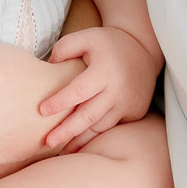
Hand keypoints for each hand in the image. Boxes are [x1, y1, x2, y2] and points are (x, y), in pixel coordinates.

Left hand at [39, 26, 159, 150]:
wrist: (145, 51)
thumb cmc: (108, 44)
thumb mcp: (87, 36)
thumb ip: (65, 47)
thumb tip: (49, 66)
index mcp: (104, 71)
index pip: (78, 91)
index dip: (60, 102)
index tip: (41, 111)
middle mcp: (117, 91)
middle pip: (88, 117)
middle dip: (66, 131)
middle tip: (48, 142)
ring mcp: (127, 104)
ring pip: (99, 128)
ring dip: (80, 141)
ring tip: (61, 151)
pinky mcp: (134, 113)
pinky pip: (111, 128)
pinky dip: (95, 138)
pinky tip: (80, 147)